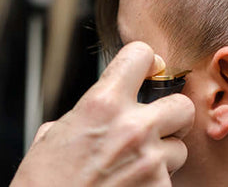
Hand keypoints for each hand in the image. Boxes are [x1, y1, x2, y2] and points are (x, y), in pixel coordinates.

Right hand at [11, 42, 194, 185]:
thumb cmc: (45, 183)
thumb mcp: (52, 137)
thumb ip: (83, 116)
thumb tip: (93, 112)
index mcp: (102, 105)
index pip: (141, 55)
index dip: (145, 61)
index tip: (146, 72)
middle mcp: (132, 128)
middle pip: (182, 104)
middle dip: (172, 115)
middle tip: (157, 127)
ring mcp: (150, 161)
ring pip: (179, 148)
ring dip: (163, 156)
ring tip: (135, 167)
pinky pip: (169, 178)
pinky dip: (155, 182)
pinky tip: (132, 186)